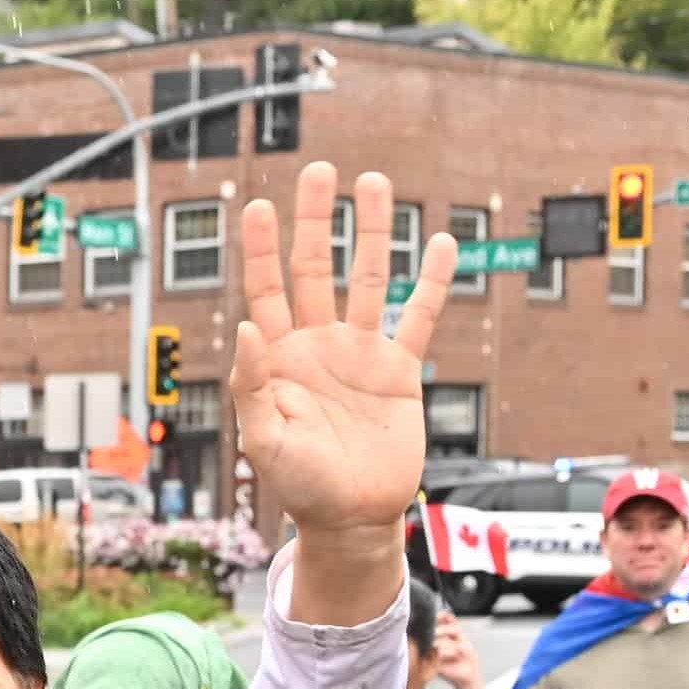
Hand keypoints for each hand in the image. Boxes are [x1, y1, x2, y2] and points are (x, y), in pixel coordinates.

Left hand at [226, 160, 451, 556]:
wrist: (353, 518)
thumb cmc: (300, 487)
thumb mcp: (264, 440)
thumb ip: (252, 386)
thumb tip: (247, 327)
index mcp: (278, 358)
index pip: (265, 290)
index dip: (260, 249)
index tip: (258, 205)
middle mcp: (317, 344)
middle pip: (314, 267)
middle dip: (315, 219)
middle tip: (319, 170)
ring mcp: (359, 353)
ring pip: (366, 278)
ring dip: (371, 231)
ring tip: (375, 182)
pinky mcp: (398, 370)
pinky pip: (417, 316)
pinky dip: (430, 281)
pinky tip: (440, 243)